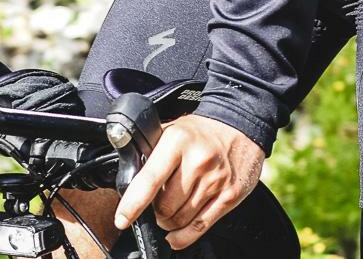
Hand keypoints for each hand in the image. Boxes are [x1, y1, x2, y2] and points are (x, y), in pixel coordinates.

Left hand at [113, 115, 264, 249]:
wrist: (241, 126)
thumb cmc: (201, 131)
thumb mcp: (172, 130)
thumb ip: (151, 151)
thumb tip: (128, 175)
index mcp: (178, 142)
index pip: (150, 180)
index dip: (133, 204)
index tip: (121, 219)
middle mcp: (198, 163)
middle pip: (164, 207)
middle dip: (154, 212)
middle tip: (155, 205)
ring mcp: (216, 182)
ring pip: (180, 220)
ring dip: (168, 223)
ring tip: (168, 213)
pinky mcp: (229, 197)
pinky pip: (200, 227)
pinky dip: (183, 237)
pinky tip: (175, 235)